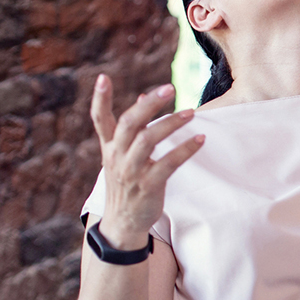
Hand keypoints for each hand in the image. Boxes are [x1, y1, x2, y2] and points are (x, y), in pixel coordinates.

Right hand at [90, 75, 203, 249]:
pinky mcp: (148, 185)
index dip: (100, 99)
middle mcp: (117, 156)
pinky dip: (185, 149)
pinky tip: (200, 139)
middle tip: (169, 88)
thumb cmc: (127, 183)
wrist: (123, 222)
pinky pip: (168, 163)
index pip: (99, 119)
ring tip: (191, 112)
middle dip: (149, 104)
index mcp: (109, 146)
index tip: (102, 77)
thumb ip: (132, 127)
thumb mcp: (123, 155)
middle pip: (129, 124)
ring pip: (148, 140)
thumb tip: (144, 94)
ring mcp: (131, 171)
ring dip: (171, 123)